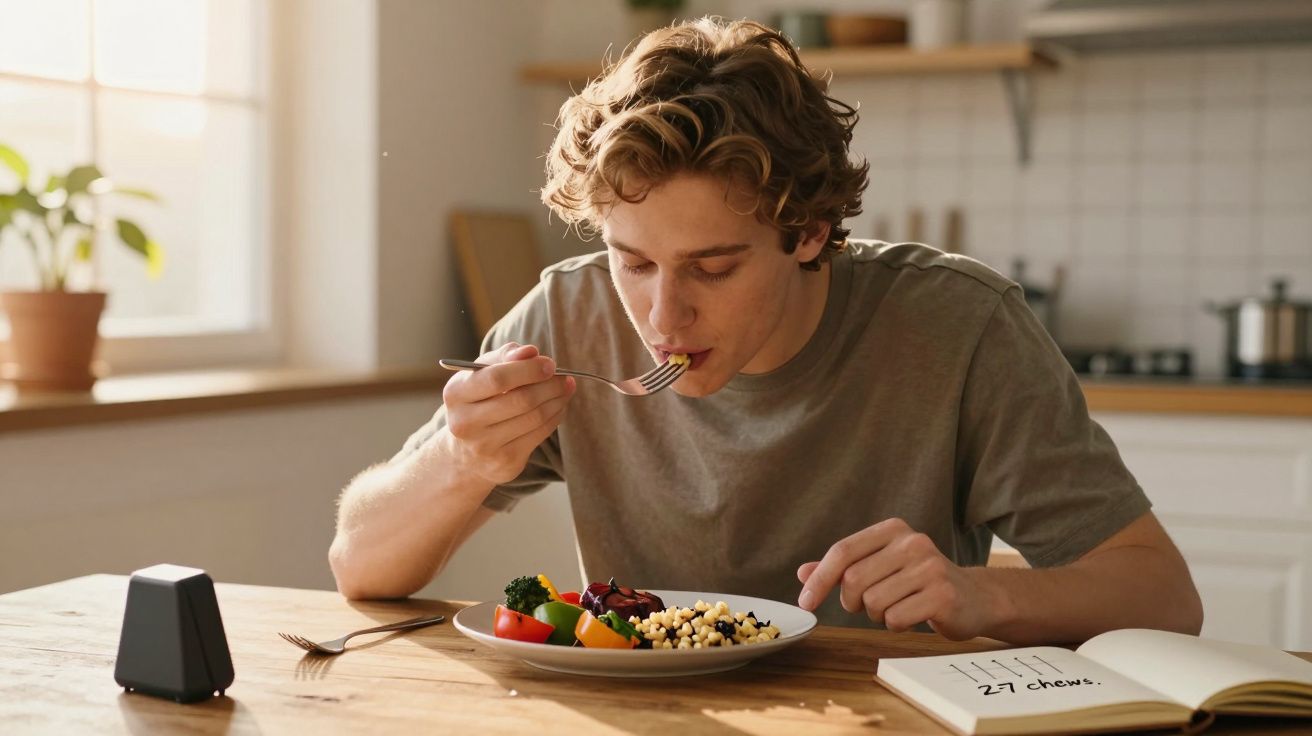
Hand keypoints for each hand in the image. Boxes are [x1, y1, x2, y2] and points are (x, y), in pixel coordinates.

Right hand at [440, 342, 575, 485]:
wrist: (465, 454)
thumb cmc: (478, 402)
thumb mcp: (481, 375)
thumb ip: (504, 357)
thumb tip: (531, 352)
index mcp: (456, 394)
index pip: (497, 378)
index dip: (529, 370)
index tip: (550, 364)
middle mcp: (465, 422)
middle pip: (521, 399)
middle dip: (550, 385)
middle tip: (564, 377)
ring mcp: (485, 445)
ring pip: (534, 417)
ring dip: (557, 400)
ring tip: (566, 388)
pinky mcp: (505, 462)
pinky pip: (540, 434)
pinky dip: (555, 416)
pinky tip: (559, 406)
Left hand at [796, 518, 992, 639]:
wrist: (975, 598)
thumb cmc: (919, 582)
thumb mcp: (881, 566)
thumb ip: (842, 568)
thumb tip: (803, 573)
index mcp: (892, 530)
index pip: (842, 551)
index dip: (819, 580)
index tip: (805, 603)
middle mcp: (912, 542)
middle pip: (853, 579)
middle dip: (852, 602)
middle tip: (867, 606)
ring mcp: (930, 567)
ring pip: (873, 602)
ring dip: (877, 615)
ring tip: (897, 607)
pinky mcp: (943, 594)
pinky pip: (895, 619)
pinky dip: (896, 625)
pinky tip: (913, 616)